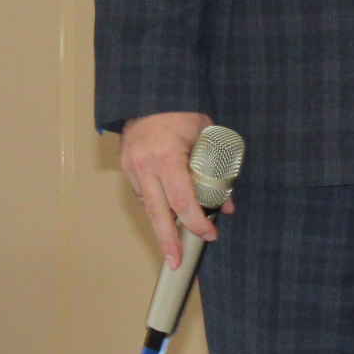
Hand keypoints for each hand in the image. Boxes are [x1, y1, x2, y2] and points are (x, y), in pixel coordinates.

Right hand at [118, 109, 220, 269]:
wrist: (152, 90)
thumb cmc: (183, 110)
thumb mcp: (207, 137)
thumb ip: (217, 170)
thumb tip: (227, 204)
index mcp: (167, 156)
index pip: (183, 200)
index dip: (196, 222)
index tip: (209, 234)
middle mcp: (145, 164)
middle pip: (158, 213)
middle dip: (168, 241)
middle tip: (176, 262)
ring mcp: (132, 165)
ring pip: (148, 205)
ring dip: (162, 225)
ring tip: (172, 245)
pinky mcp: (126, 165)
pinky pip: (142, 193)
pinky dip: (154, 205)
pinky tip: (165, 214)